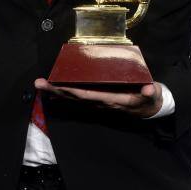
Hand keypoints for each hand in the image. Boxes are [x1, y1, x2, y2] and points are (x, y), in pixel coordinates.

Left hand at [34, 78, 162, 117]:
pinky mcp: (96, 99)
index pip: (88, 95)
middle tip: (38, 83)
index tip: (59, 86)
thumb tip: (149, 89)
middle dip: (56, 91)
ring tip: (39, 85)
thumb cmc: (148, 98)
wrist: (149, 108)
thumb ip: (150, 92)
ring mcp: (97, 102)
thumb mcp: (152, 95)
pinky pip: (77, 96)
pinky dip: (63, 93)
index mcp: (111, 100)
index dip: (72, 91)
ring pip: (73, 97)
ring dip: (55, 92)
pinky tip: (52, 90)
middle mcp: (100, 102)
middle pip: (74, 97)